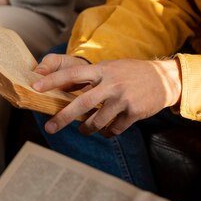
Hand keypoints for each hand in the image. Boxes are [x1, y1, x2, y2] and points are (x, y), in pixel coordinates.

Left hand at [32, 55, 181, 136]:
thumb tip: (60, 84)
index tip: (36, 87)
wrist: (164, 78)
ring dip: (87, 128)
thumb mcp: (109, 67)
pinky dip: (106, 132)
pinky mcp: (134, 112)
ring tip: (83, 129)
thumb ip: (88, 76)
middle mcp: (111, 84)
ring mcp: (123, 99)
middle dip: (63, 117)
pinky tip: (105, 130)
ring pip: (97, 121)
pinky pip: (114, 129)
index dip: (53, 80)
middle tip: (50, 128)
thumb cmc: (129, 72)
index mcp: (102, 70)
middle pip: (82, 103)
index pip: (73, 74)